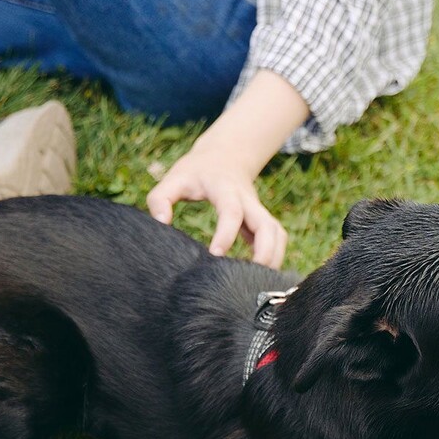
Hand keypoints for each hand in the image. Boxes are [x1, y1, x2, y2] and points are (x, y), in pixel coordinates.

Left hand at [147, 145, 287, 268]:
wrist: (225, 156)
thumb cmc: (196, 172)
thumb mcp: (174, 178)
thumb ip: (160, 199)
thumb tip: (161, 223)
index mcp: (225, 189)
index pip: (232, 212)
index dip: (226, 234)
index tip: (215, 255)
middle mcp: (248, 201)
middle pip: (268, 226)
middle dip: (264, 252)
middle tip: (251, 277)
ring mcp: (259, 210)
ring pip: (278, 234)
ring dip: (274, 258)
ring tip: (259, 282)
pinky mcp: (263, 220)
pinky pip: (277, 239)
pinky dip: (275, 257)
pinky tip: (261, 275)